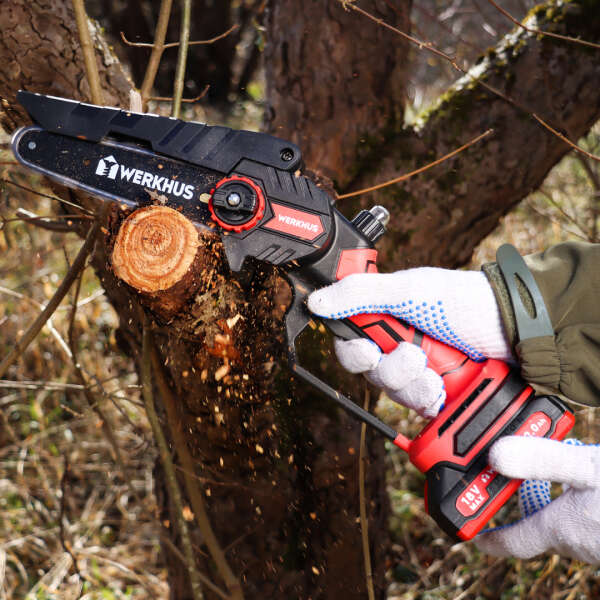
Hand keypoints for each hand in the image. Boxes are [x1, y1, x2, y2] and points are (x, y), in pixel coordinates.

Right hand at [307, 268, 511, 416]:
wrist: (514, 327)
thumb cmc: (462, 300)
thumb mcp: (408, 289)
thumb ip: (360, 293)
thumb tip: (318, 300)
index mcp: (386, 319)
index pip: (351, 344)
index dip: (354, 354)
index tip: (370, 352)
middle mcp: (399, 345)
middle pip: (372, 375)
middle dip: (394, 371)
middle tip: (417, 357)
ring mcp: (420, 370)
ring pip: (396, 394)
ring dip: (415, 387)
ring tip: (438, 375)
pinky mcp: (440, 391)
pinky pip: (421, 409)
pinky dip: (432, 402)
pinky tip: (446, 391)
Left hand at [476, 437, 599, 562]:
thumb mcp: (584, 466)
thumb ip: (539, 459)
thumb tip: (494, 456)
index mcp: (561, 529)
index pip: (516, 542)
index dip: (493, 540)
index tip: (475, 539)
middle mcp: (580, 544)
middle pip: (540, 529)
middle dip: (524, 510)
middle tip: (511, 487)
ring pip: (565, 527)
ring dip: (553, 507)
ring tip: (548, 478)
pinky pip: (587, 524)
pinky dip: (577, 507)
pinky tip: (585, 488)